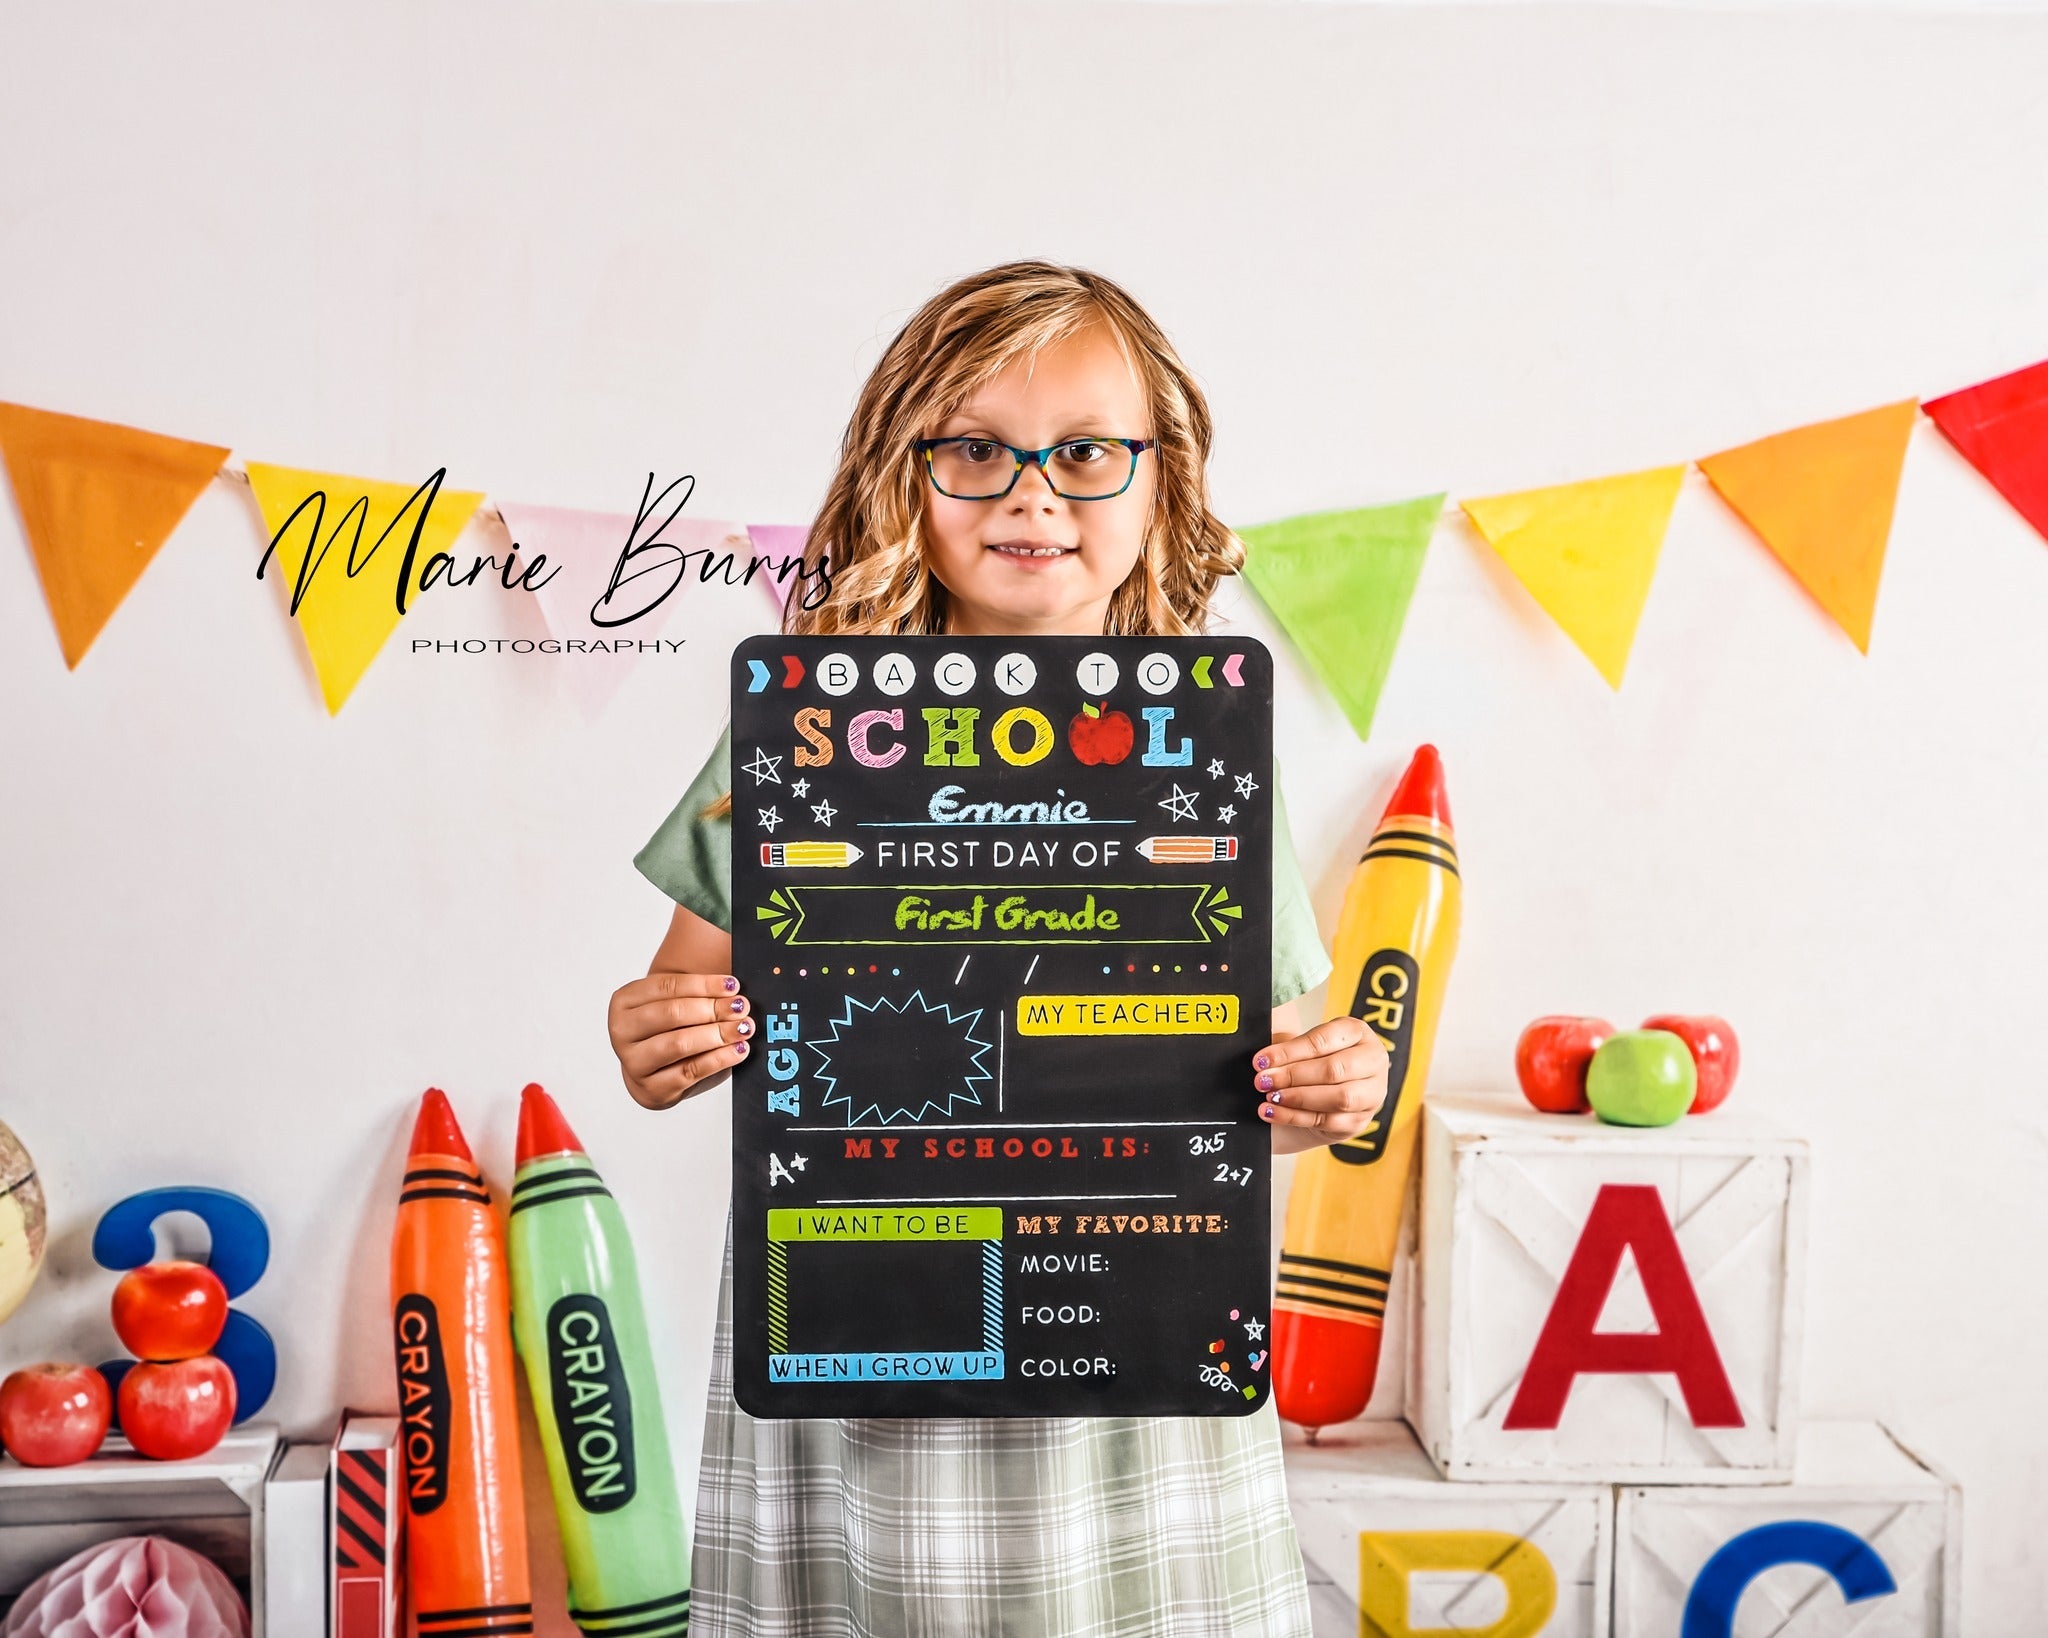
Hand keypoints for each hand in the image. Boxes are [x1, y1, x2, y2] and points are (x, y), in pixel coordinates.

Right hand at [609, 971, 753, 1109]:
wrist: (654, 1069)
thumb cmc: (668, 1030)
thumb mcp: (674, 1003)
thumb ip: (697, 993)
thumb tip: (733, 989)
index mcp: (624, 1002)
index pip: (667, 986)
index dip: (703, 985)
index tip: (733, 986)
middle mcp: (621, 1031)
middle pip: (671, 1014)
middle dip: (712, 1009)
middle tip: (741, 1007)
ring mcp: (633, 1063)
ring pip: (679, 1044)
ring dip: (717, 1034)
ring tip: (743, 1028)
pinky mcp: (652, 1089)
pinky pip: (690, 1071)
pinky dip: (719, 1059)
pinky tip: (738, 1050)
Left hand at [1253, 1016, 1390, 1154]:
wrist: (1323, 1093)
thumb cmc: (1312, 1061)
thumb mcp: (1301, 1044)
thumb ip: (1285, 1043)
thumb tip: (1259, 1051)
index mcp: (1357, 1032)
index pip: (1324, 1039)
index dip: (1290, 1051)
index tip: (1261, 1060)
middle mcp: (1373, 1061)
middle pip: (1334, 1069)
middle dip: (1293, 1076)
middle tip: (1263, 1080)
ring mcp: (1372, 1093)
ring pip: (1339, 1098)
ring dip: (1298, 1098)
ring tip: (1270, 1097)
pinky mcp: (1360, 1120)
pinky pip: (1329, 1121)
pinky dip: (1296, 1117)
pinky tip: (1273, 1112)